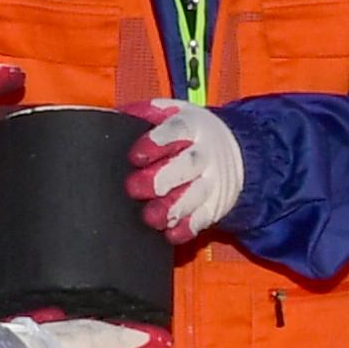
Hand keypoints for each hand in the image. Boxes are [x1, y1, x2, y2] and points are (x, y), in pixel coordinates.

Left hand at [124, 101, 245, 243]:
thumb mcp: (171, 114)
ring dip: (172, 208)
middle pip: (188, 164)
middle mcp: (205, 153)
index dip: (156, 142)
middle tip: (133, 188)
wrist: (231, 150)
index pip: (177, 129)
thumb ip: (145, 115)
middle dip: (160, 178)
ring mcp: (213, 180)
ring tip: (151, 217)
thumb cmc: (188, 133)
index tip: (135, 156)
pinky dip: (186, 228)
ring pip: (195, 195)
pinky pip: (203, 219)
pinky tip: (170, 233)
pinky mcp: (215, 205)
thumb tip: (116, 118)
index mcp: (192, 125)